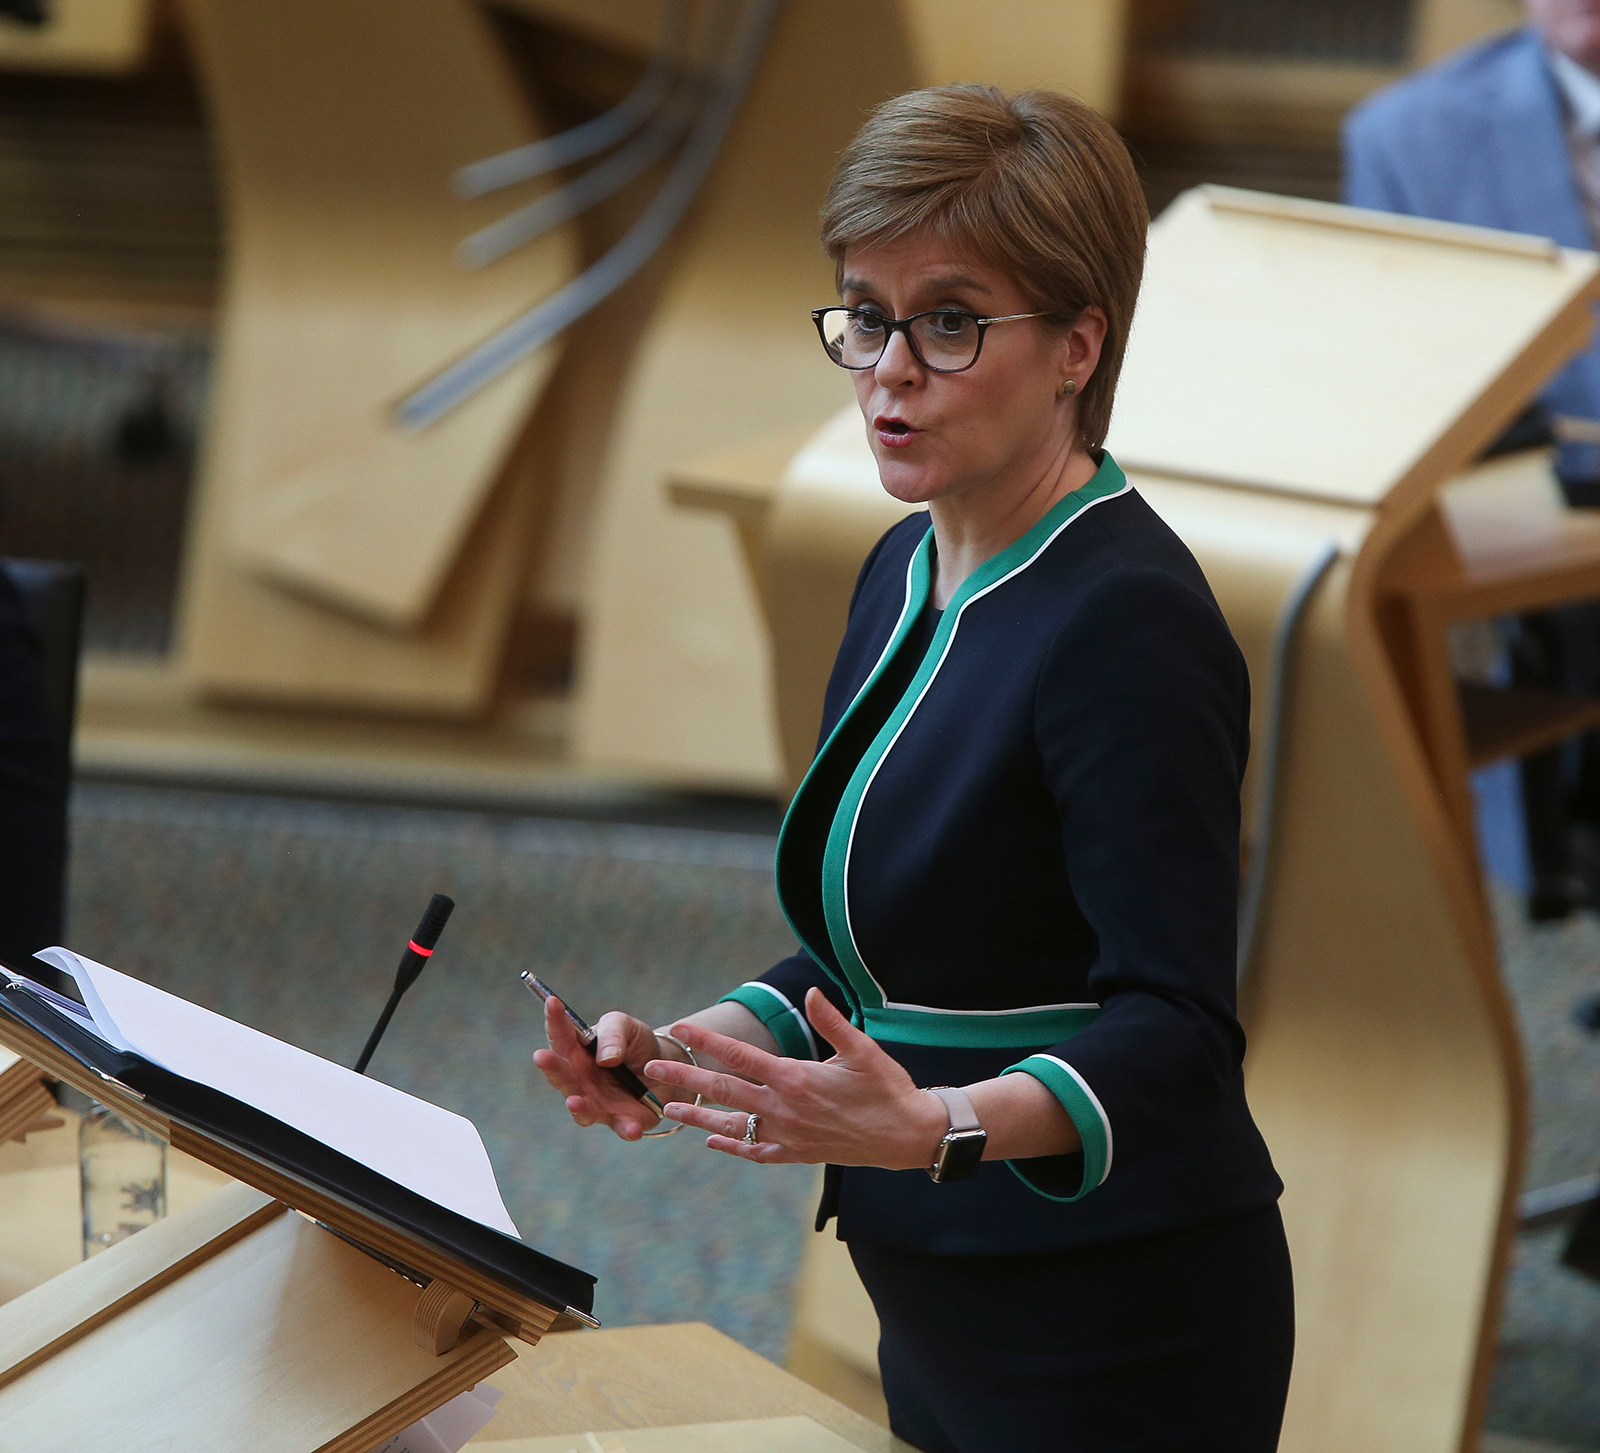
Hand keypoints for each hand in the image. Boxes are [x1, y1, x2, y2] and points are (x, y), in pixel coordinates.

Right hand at [531, 996, 685, 1141]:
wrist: (666, 1067)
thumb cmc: (635, 1044)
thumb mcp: (625, 1027)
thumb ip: (613, 1035)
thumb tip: (606, 1058)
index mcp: (577, 1052)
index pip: (560, 1036)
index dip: (554, 1020)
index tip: (552, 1002)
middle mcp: (581, 1080)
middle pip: (562, 1076)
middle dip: (551, 1068)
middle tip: (541, 1057)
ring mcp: (599, 1103)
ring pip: (583, 1108)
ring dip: (578, 1107)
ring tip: (574, 1101)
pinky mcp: (623, 1120)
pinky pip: (622, 1127)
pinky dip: (626, 1129)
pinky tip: (633, 1128)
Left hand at [644, 988, 948, 1167]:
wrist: (907, 1136)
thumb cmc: (887, 1088)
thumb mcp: (863, 1049)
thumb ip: (832, 1021)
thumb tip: (811, 992)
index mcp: (795, 1079)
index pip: (740, 1056)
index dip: (707, 1041)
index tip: (681, 1029)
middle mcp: (784, 1109)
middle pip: (724, 1090)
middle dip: (685, 1079)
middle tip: (652, 1071)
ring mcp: (788, 1135)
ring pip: (732, 1124)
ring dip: (698, 1115)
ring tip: (668, 1109)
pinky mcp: (797, 1153)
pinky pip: (755, 1150)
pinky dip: (731, 1145)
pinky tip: (712, 1140)